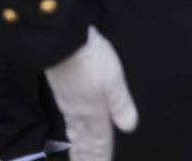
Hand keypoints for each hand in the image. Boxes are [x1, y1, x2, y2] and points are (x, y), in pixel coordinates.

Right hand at [45, 27, 137, 160]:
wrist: (63, 42)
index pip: (100, 142)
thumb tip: (129, 127)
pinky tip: (71, 132)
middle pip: (84, 142)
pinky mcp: (62, 94)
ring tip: (78, 158)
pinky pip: (68, 122)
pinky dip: (71, 134)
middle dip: (87, 157)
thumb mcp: (114, 80)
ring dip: (78, 148)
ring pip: (75, 134)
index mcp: (94, 113)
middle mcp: (79, 114)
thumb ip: (121, 104)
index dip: (102, 157)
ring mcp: (68, 104)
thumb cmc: (92, 61)